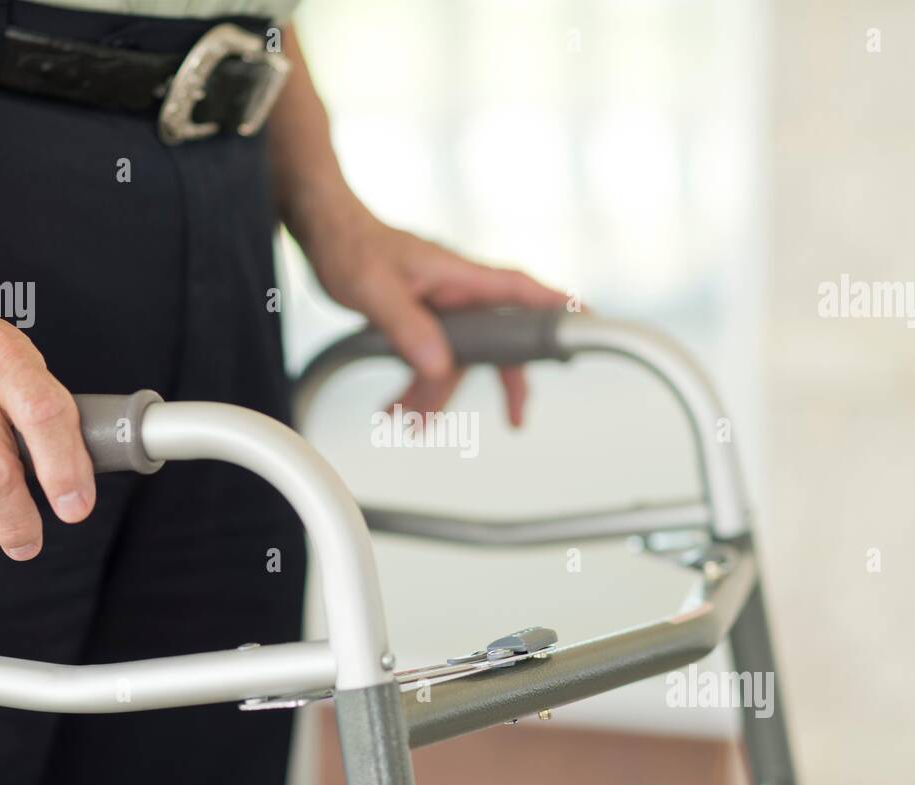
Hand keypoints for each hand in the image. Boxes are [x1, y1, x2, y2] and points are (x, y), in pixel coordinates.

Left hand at [306, 213, 567, 425]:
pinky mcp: (423, 320)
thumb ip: (408, 328)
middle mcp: (459, 293)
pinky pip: (431, 360)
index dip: (558, 309)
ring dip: (436, 397)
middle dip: (507, 381)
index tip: (591, 324)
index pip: (522, 291)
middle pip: (500, 339)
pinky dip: (416, 386)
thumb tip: (438, 367)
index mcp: (460, 276)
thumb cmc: (350, 244)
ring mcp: (443, 308)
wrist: (323, 230)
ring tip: (410, 425)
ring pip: (458, 360)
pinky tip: (395, 409)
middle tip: (517, 418)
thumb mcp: (374, 290)